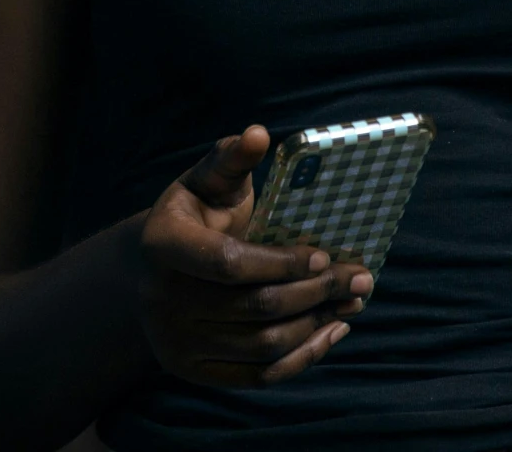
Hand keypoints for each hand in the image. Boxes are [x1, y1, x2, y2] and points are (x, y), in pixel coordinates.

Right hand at [134, 125, 371, 386]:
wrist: (150, 271)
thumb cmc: (194, 215)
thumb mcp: (205, 181)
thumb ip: (230, 159)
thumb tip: (259, 134)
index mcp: (161, 244)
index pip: (229, 263)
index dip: (281, 263)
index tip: (323, 255)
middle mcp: (161, 300)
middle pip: (256, 306)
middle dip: (317, 292)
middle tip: (360, 277)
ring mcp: (175, 343)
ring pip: (263, 344)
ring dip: (317, 324)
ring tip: (353, 300)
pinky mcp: (193, 371)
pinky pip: (257, 376)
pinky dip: (302, 358)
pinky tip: (332, 331)